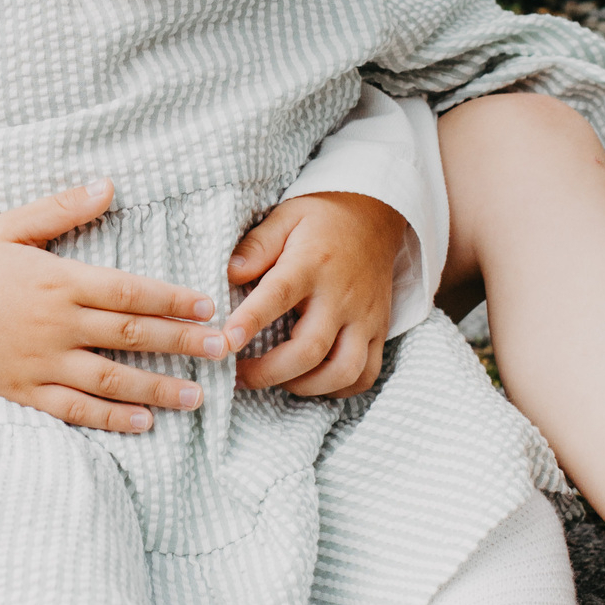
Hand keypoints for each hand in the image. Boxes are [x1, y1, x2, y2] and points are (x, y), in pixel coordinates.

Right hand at [0, 179, 228, 432]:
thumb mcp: (10, 226)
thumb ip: (61, 209)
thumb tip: (108, 186)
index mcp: (57, 281)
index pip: (128, 290)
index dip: (172, 299)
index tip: (207, 305)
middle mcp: (55, 324)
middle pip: (130, 334)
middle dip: (181, 342)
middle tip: (223, 349)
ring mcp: (40, 362)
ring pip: (111, 378)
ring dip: (158, 387)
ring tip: (197, 394)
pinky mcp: (24, 391)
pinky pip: (75, 409)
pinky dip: (112, 417)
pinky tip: (144, 421)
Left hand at [225, 191, 404, 399]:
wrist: (375, 216)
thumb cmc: (321, 220)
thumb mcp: (285, 217)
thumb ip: (257, 245)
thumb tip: (229, 274)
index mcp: (312, 264)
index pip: (279, 295)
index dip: (251, 321)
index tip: (225, 342)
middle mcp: (341, 295)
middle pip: (310, 349)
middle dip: (270, 372)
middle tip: (239, 376)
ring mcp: (365, 317)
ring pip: (342, 371)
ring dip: (304, 387)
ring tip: (277, 380)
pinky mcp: (379, 330)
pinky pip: (366, 375)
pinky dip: (338, 389)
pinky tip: (313, 381)